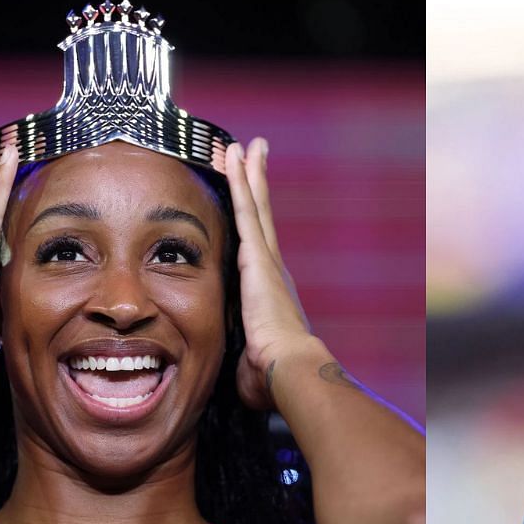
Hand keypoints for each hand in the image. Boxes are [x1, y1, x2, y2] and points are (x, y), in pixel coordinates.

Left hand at [216, 139, 314, 409]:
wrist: (289, 370)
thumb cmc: (273, 378)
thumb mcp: (252, 364)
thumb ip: (246, 360)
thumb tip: (243, 374)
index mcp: (270, 294)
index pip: (257, 249)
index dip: (252, 225)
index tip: (249, 202)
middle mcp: (273, 270)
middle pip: (260, 218)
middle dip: (254, 186)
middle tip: (252, 154)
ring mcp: (266, 260)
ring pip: (254, 206)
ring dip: (246, 174)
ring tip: (241, 144)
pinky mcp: (258, 255)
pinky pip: (245, 208)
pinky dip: (239, 180)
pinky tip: (233, 155)